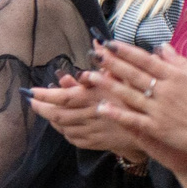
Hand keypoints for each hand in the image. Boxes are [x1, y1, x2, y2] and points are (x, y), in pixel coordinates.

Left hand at [31, 74, 152, 162]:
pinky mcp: (97, 142)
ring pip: (63, 127)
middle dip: (41, 108)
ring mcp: (93, 131)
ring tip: (44, 109)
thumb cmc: (142, 97)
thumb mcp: (127, 76)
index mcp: (96, 97)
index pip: (63, 97)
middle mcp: (91, 115)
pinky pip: (73, 138)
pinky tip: (61, 123)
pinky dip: (63, 130)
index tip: (32, 91)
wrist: (154, 128)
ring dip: (51, 119)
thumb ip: (107, 62)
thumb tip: (96, 44)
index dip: (44, 95)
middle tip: (32, 101)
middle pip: (57, 114)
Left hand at [91, 41, 186, 164]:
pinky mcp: (155, 128)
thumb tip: (163, 46)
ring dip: (109, 85)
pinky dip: (116, 113)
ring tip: (90, 76)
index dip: (127, 51)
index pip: (147, 60)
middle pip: (134, 74)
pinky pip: (132, 119)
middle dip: (112, 63)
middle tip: (94, 54)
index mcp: (177, 77)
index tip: (110, 43)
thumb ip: (182, 61)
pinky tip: (101, 107)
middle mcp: (165, 91)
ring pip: (129, 94)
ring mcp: (158, 110)